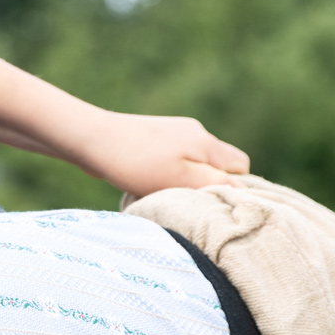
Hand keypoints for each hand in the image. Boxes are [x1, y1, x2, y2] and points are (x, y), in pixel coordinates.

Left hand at [70, 110, 250, 198]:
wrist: (92, 139)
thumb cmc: (137, 164)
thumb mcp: (180, 180)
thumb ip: (214, 183)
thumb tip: (243, 189)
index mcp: (207, 143)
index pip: (240, 166)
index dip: (234, 187)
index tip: (212, 203)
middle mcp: (195, 132)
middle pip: (217, 163)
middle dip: (208, 183)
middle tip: (186, 200)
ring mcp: (173, 131)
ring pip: (193, 161)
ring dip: (184, 180)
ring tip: (162, 191)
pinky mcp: (153, 136)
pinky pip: (172, 157)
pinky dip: (166, 172)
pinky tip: (145, 180)